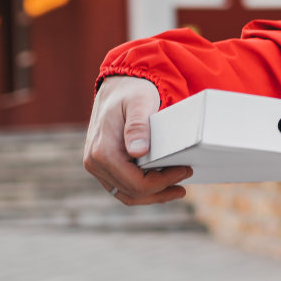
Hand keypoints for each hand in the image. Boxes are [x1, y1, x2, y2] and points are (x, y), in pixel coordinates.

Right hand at [82, 75, 191, 204]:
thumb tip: (138, 152)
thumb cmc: (132, 92)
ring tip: (178, 189)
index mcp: (102, 151)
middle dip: (161, 190)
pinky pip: (122, 186)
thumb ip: (138, 126)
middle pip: (132, 192)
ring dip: (153, 195)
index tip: (184, 171)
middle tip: (186, 179)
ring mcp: (95, 166)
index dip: (163, 182)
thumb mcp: (140, 102)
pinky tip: (163, 183)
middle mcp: (94, 162)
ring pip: (126, 194)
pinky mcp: (102, 166)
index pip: (135, 183)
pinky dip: (142, 189)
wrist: (118, 86)